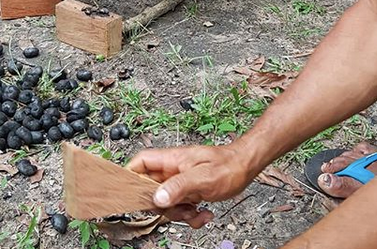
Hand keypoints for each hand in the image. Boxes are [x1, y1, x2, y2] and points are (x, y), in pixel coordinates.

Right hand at [128, 144, 248, 227]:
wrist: (246, 167)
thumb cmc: (227, 165)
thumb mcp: (202, 177)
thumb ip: (179, 186)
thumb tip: (157, 197)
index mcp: (171, 160)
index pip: (141, 162)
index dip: (131, 175)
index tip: (131, 193)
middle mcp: (172, 170)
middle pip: (150, 188)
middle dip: (161, 205)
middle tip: (175, 208)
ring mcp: (180, 181)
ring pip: (166, 202)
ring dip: (179, 213)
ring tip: (194, 211)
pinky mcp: (189, 192)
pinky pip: (180, 207)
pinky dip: (190, 216)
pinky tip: (203, 213)